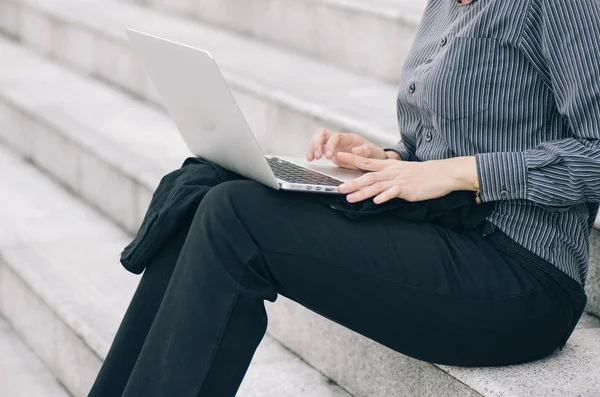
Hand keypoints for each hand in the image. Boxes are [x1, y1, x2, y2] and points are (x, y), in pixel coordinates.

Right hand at [305, 128, 395, 170]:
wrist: (373, 158)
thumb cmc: (373, 154)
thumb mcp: (373, 153)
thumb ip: (365, 151)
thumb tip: (355, 150)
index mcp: (349, 138)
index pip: (335, 137)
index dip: (329, 145)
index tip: (328, 156)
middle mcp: (339, 139)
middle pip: (322, 133)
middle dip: (316, 143)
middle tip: (316, 156)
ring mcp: (333, 145)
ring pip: (318, 139)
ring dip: (312, 148)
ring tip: (310, 158)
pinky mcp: (330, 151)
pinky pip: (318, 148)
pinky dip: (312, 152)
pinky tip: (310, 158)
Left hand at [336, 153, 477, 203]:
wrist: (441, 173)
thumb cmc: (420, 174)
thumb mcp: (400, 170)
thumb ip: (385, 175)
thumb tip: (371, 181)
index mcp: (388, 166)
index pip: (367, 161)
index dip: (352, 158)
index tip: (338, 156)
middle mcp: (391, 172)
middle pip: (368, 176)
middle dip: (352, 182)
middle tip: (338, 188)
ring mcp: (399, 180)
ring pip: (377, 185)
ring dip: (363, 192)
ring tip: (350, 198)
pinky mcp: (407, 189)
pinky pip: (394, 192)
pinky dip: (385, 196)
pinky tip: (376, 201)